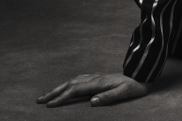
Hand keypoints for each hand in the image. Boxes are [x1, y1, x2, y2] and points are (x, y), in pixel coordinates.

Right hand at [36, 73, 151, 106]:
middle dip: (54, 92)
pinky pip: (78, 80)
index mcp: (98, 82)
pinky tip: (66, 86)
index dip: (61, 97)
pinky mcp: (98, 78)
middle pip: (70, 83)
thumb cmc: (134, 86)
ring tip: (47, 95)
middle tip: (39, 100)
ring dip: (59, 87)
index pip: (75, 90)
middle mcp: (94, 78)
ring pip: (73, 81)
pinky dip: (68, 84)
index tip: (48, 105)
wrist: (142, 75)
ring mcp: (96, 76)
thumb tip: (91, 102)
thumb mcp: (124, 93)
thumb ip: (108, 97)